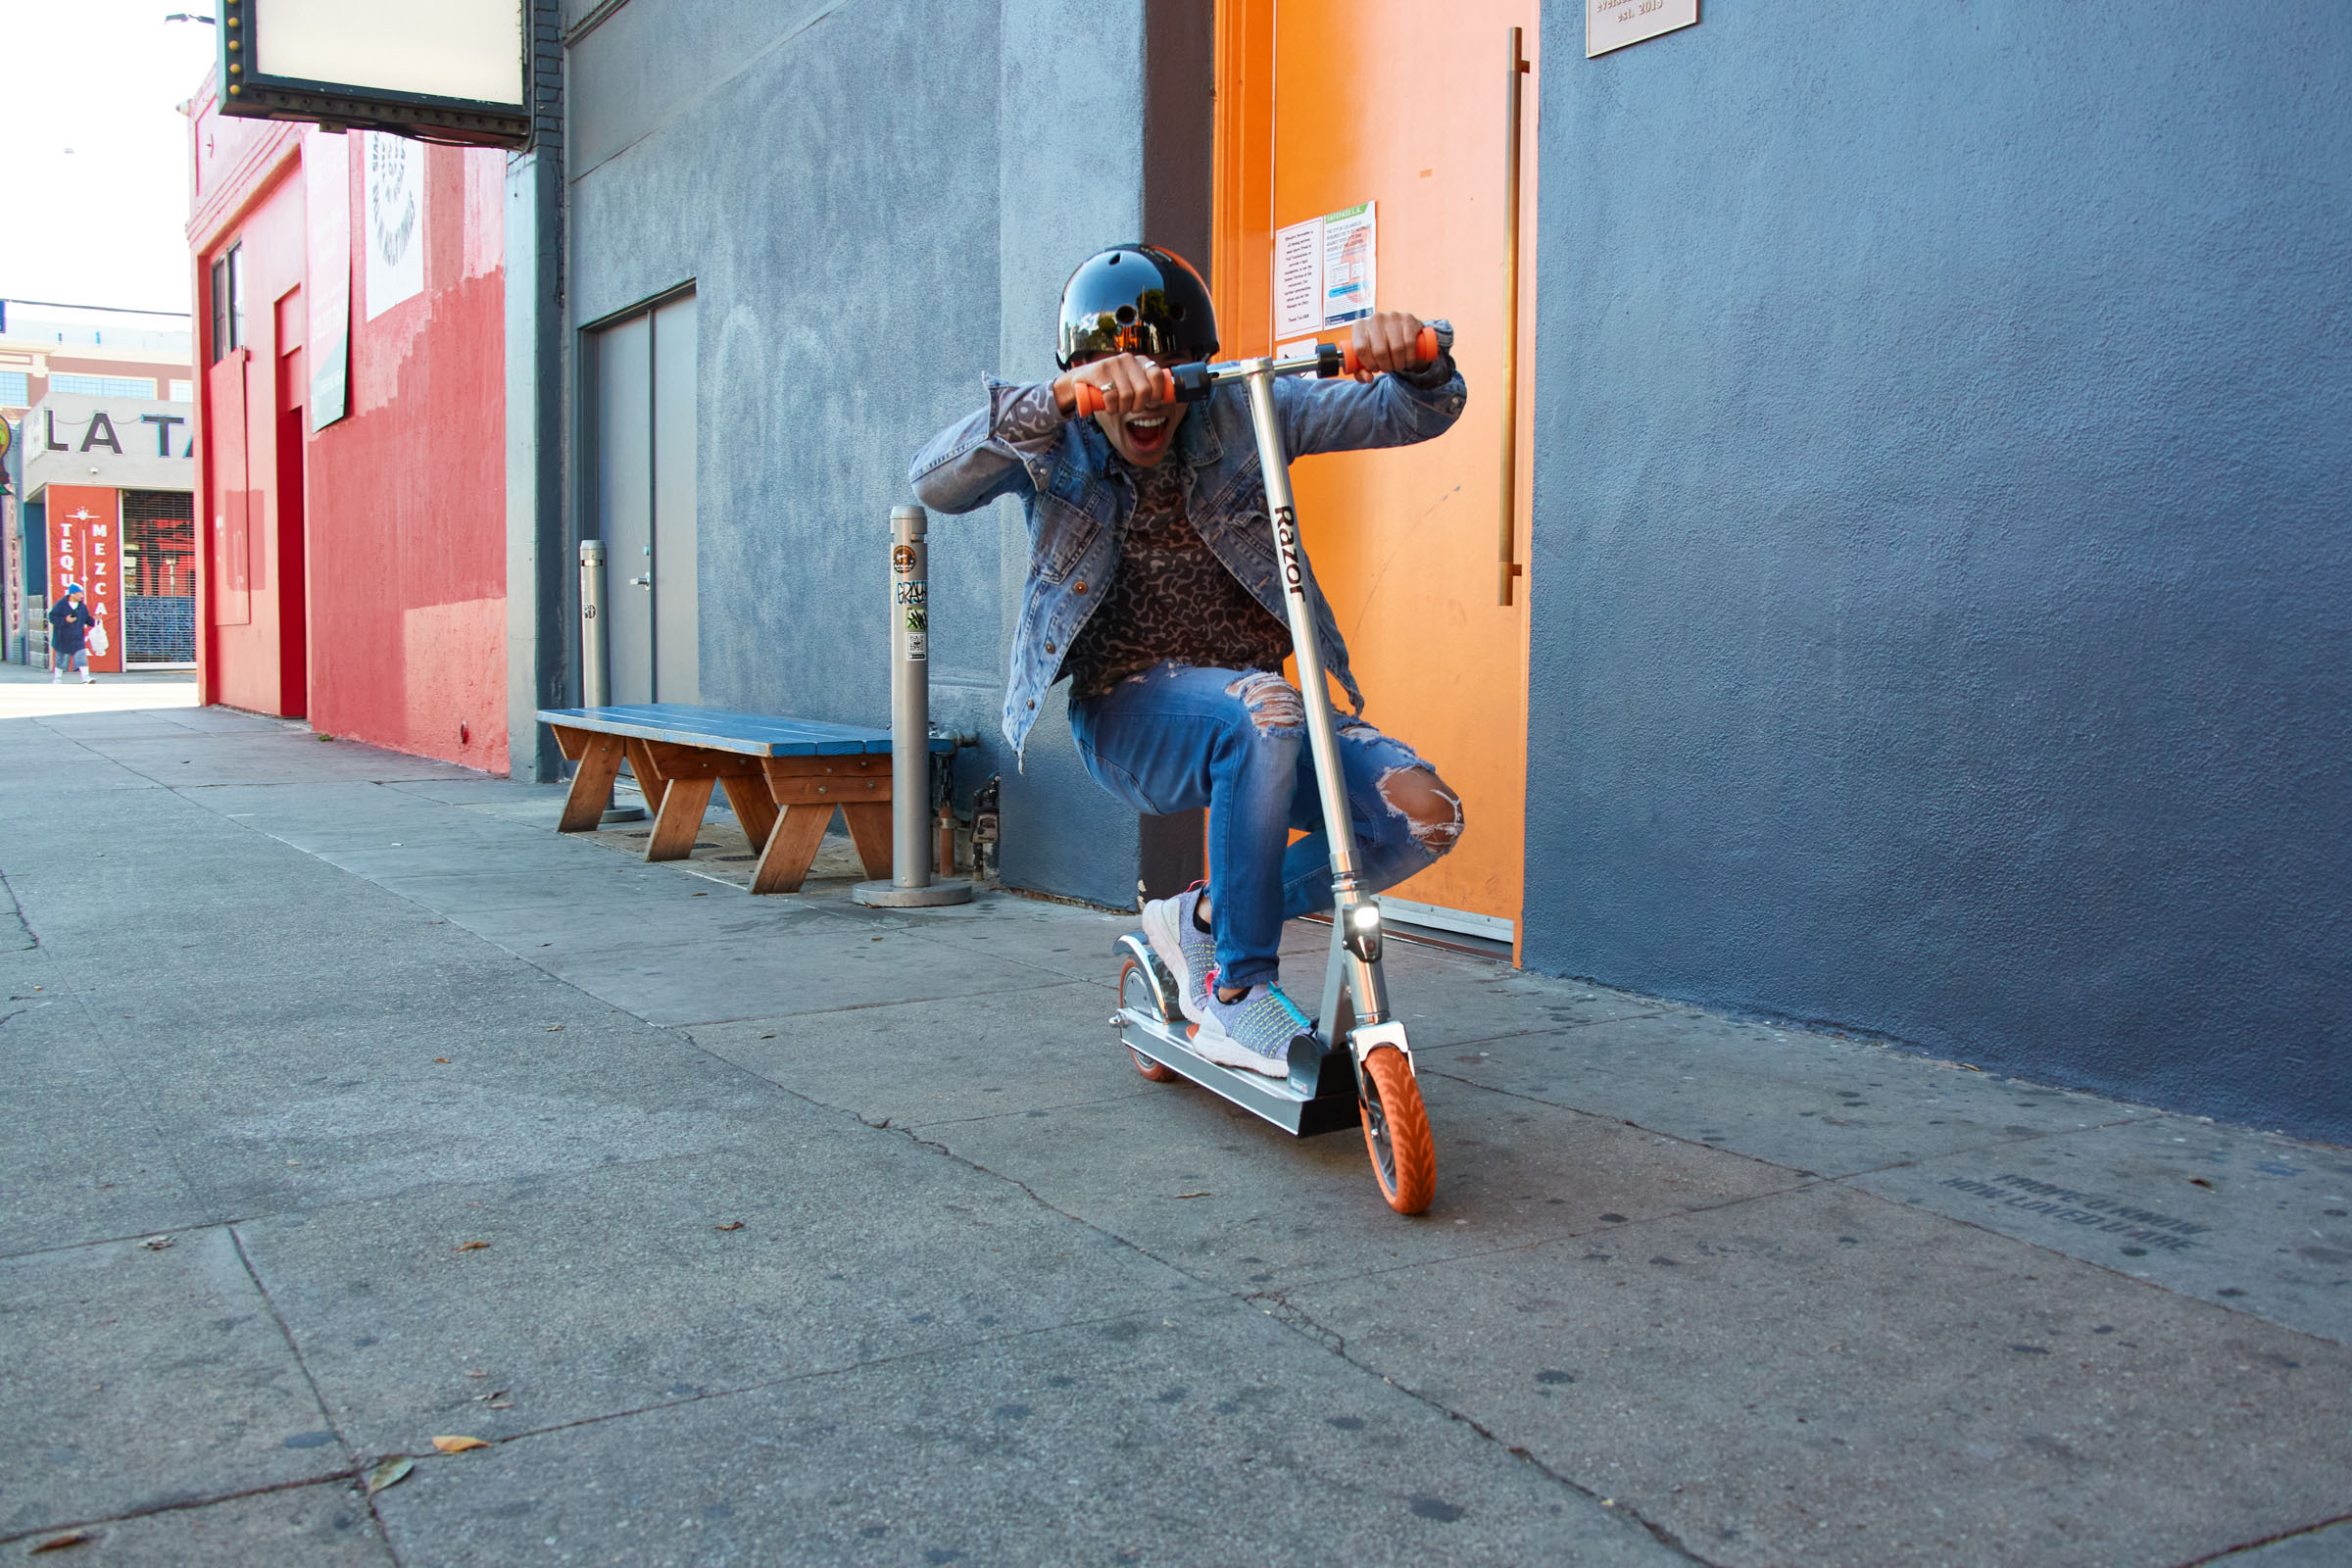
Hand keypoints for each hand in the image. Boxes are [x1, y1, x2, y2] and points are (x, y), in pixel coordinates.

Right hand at [1054, 354, 1169, 417]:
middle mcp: (1128, 359)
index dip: (1157, 394)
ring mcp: (1113, 363)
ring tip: (1117, 408)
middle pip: (1144, 390)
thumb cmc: (1110, 387)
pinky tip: (1109, 407)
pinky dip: (1112, 407)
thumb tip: (1172, 397)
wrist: (1078, 382)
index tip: (1152, 404)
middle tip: (1130, 409)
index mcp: (1140, 361)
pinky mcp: (1099, 371)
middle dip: (1138, 406)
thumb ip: (1147, 386)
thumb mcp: (1130, 383)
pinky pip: (1112, 396)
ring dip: (1122, 409)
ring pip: (1127, 396)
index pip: (1158, 375)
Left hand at [1347, 312, 1432, 381]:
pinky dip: (1410, 358)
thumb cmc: (1379, 347)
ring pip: (1396, 348)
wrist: (1401, 331)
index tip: (1375, 369)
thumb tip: (1369, 378)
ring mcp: (1392, 317)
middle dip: (1385, 366)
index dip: (1369, 364)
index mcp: (1360, 326)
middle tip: (1388, 369)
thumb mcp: (1367, 359)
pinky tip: (1408, 362)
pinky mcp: (1408, 319)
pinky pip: (1409, 343)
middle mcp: (1375, 318)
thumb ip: (1361, 373)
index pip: (1361, 349)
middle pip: (1379, 351)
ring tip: (1398, 366)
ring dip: (1399, 364)